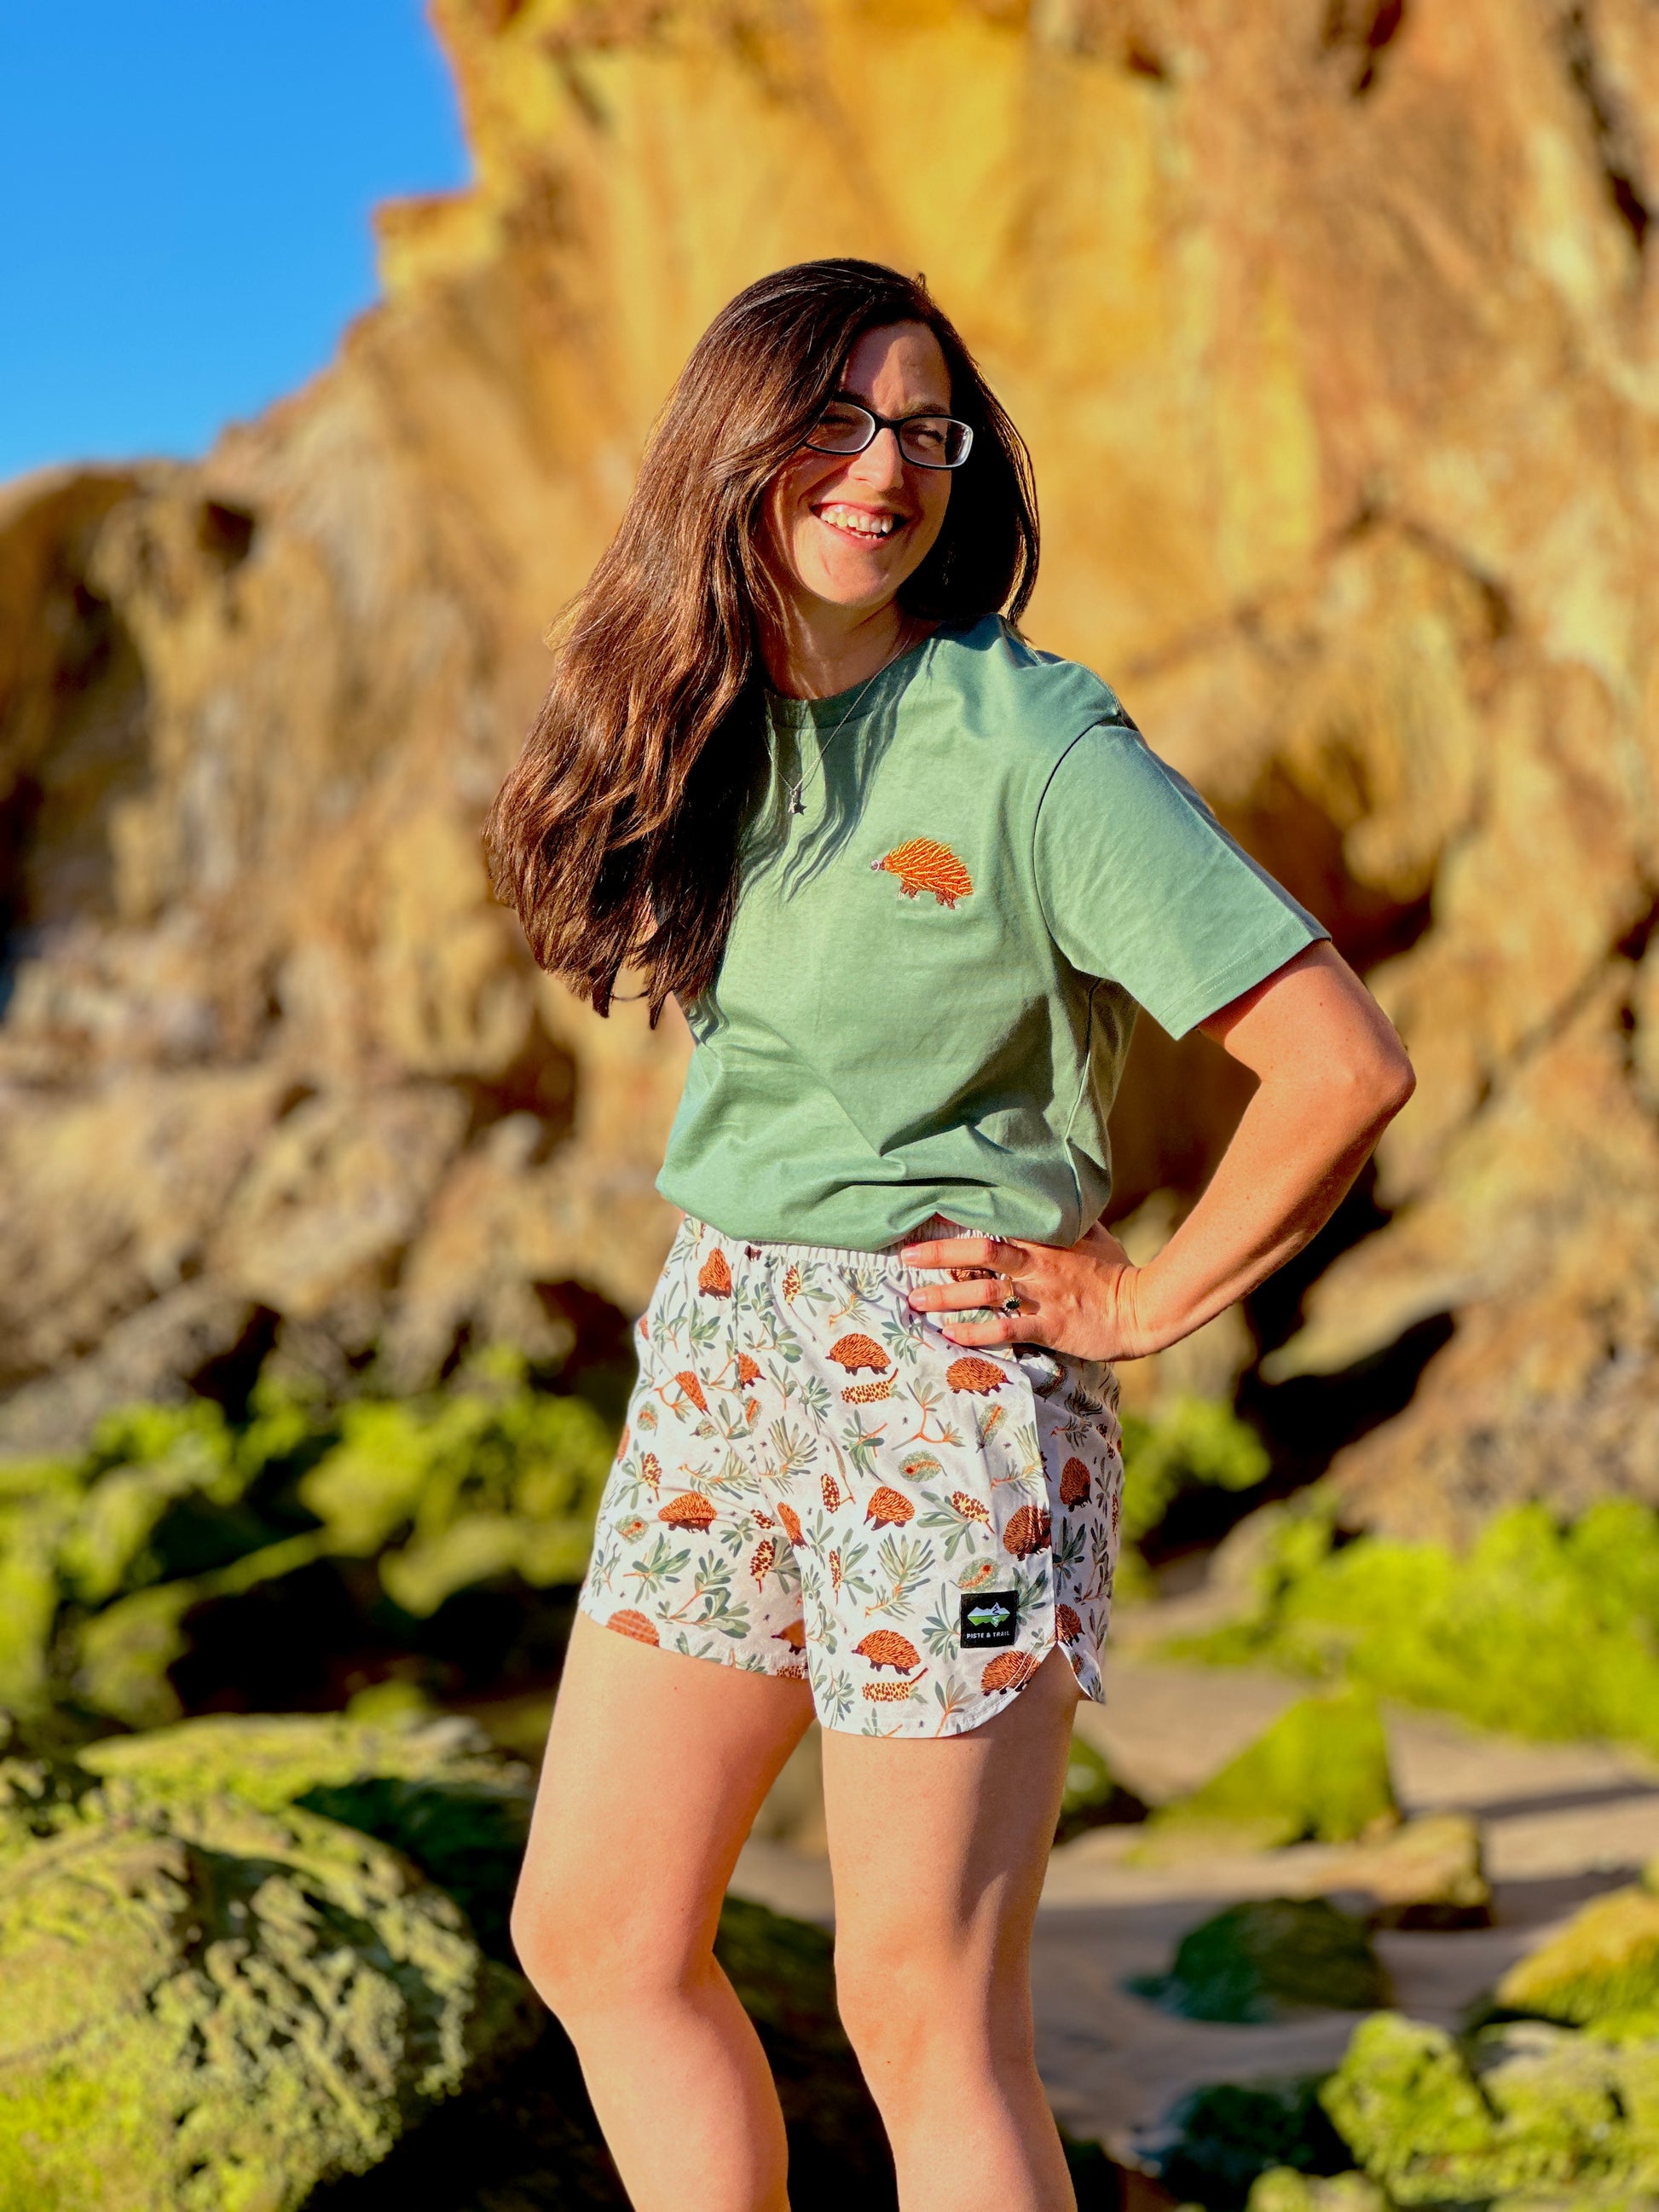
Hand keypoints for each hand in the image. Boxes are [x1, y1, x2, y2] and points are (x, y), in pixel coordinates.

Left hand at [900, 1221, 1161, 1362]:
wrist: (1144, 1309)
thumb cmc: (1116, 1272)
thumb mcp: (1093, 1236)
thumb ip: (1066, 1221)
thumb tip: (1052, 1200)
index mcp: (1047, 1241)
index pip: (998, 1224)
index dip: (962, 1220)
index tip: (928, 1215)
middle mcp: (1040, 1265)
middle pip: (982, 1253)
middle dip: (941, 1254)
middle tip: (906, 1256)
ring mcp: (1044, 1296)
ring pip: (987, 1293)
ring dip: (948, 1297)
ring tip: (915, 1299)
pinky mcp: (1051, 1326)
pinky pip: (1007, 1328)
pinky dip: (977, 1332)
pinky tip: (951, 1334)